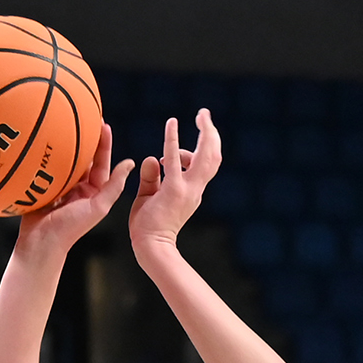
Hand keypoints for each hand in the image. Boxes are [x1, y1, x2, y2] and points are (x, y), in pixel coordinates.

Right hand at [17, 126, 128, 261]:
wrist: (40, 243)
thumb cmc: (71, 229)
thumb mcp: (98, 207)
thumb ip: (114, 186)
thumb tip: (130, 163)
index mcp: (92, 191)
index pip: (100, 162)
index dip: (103, 143)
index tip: (103, 124)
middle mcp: (77, 187)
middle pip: (82, 158)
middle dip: (84, 138)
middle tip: (85, 116)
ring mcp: (59, 186)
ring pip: (65, 160)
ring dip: (65, 143)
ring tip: (65, 122)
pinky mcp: (42, 186)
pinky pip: (46, 167)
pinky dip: (46, 155)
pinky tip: (44, 140)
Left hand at [126, 110, 223, 260]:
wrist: (150, 247)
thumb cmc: (148, 227)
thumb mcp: (150, 197)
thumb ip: (152, 177)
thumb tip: (152, 158)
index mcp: (193, 191)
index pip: (205, 164)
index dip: (202, 147)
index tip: (192, 137)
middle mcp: (195, 189)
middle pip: (214, 156)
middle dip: (212, 133)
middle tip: (204, 114)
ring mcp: (187, 190)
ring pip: (206, 156)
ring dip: (206, 133)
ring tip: (201, 115)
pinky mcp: (174, 191)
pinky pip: (174, 161)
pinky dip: (173, 140)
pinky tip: (172, 123)